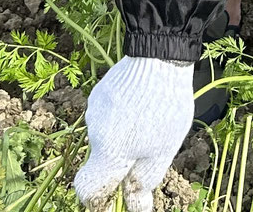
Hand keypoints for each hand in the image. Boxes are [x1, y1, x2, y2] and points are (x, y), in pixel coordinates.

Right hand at [73, 56, 194, 211]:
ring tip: (150, 121)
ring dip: (123, 138)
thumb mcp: (161, 152)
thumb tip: (135, 208)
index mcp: (107, 153)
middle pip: (101, 161)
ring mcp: (94, 110)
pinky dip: (121, 119)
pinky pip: (107, 116)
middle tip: (149, 149)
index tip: (117, 196)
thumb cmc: (165, 108)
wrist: (160, 56)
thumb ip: (143, 182)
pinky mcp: (99, 93)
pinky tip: (141, 105)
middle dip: (120, 163)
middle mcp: (94, 133)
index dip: (99, 200)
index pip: (87, 190)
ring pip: (106, 137)